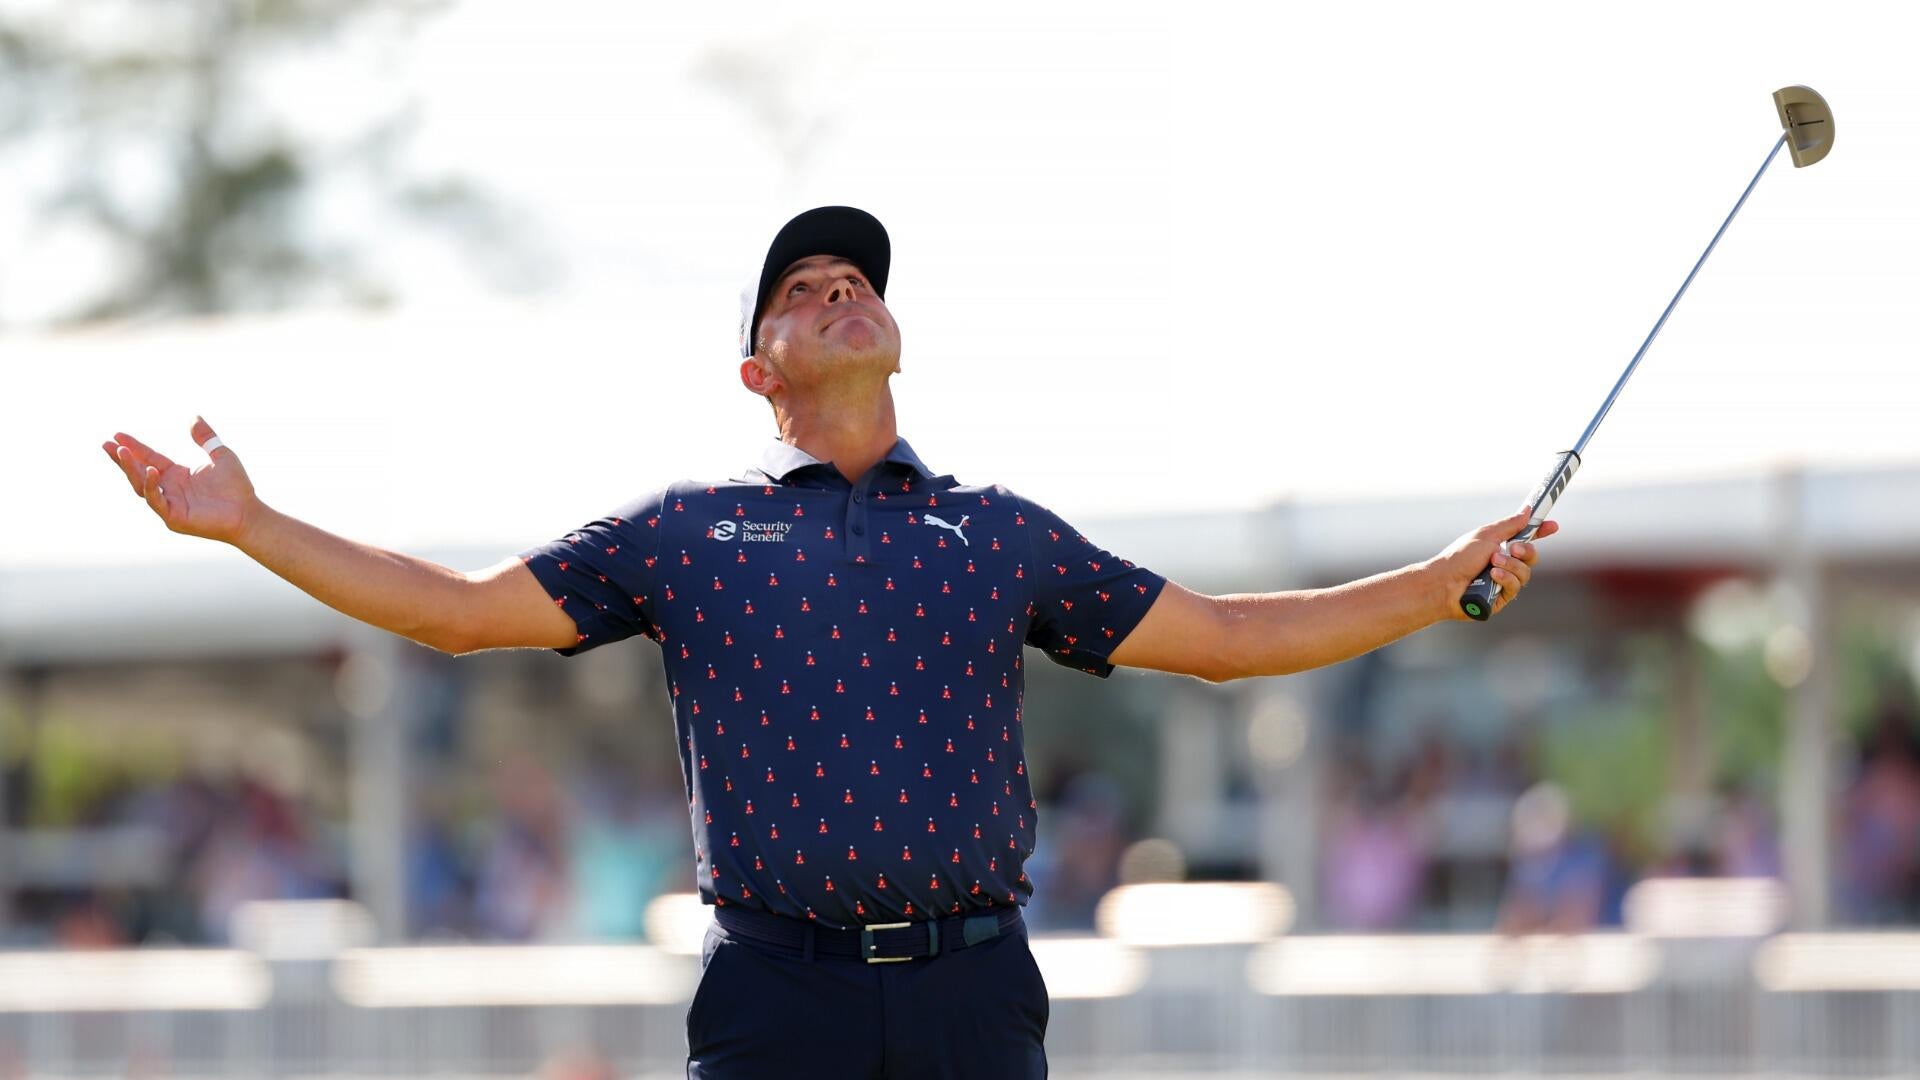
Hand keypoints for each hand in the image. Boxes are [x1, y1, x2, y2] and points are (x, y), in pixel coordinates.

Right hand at [103, 417, 261, 545]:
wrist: (248, 513)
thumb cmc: (236, 488)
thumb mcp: (221, 455)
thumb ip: (206, 438)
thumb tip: (194, 417)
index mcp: (176, 475)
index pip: (149, 457)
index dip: (134, 447)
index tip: (117, 434)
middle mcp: (168, 488)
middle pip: (138, 471)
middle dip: (122, 458)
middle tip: (107, 444)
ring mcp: (168, 504)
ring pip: (141, 485)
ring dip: (131, 469)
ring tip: (121, 452)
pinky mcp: (173, 517)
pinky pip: (156, 500)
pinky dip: (150, 486)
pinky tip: (150, 470)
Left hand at [1428, 505, 1558, 620]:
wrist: (1443, 583)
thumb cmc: (1459, 558)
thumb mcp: (1486, 535)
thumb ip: (1509, 525)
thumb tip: (1527, 510)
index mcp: (1499, 547)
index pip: (1526, 539)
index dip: (1540, 533)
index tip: (1553, 525)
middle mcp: (1503, 565)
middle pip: (1531, 558)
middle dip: (1527, 551)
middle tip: (1514, 548)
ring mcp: (1502, 583)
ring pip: (1525, 573)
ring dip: (1511, 565)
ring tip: (1492, 564)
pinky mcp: (1500, 599)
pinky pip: (1515, 587)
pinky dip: (1506, 579)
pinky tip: (1493, 576)